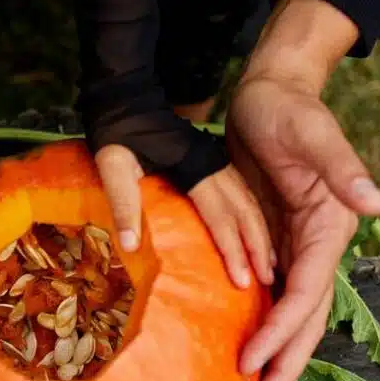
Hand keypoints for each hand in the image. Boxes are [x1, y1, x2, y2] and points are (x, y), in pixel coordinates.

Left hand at [94, 144, 274, 288]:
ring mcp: (215, 161)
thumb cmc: (118, 133)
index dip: (233, 249)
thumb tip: (129, 246)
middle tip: (267, 281)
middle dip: (257, 247)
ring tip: (267, 266)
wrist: (126, 98)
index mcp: (194, 167)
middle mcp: (212, 164)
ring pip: (248, 201)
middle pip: (244, 210)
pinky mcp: (211, 161)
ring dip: (260, 233)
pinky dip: (252, 217)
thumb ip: (122, 203)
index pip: (220, 215)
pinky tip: (255, 234)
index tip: (242, 280)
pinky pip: (241, 192)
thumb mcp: (112, 166)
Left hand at [226, 75, 379, 380]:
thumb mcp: (312, 132)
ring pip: (290, 321)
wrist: (267, 97)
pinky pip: (270, 302)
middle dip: (282, 371)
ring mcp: (296, 252)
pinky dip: (261, 334)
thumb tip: (378, 206)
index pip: (308, 295)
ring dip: (273, 364)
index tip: (250, 364)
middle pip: (305, 323)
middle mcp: (318, 249)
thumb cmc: (286, 111)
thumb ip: (343, 168)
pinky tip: (242, 361)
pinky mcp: (275, 247)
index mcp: (330, 230)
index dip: (281, 332)